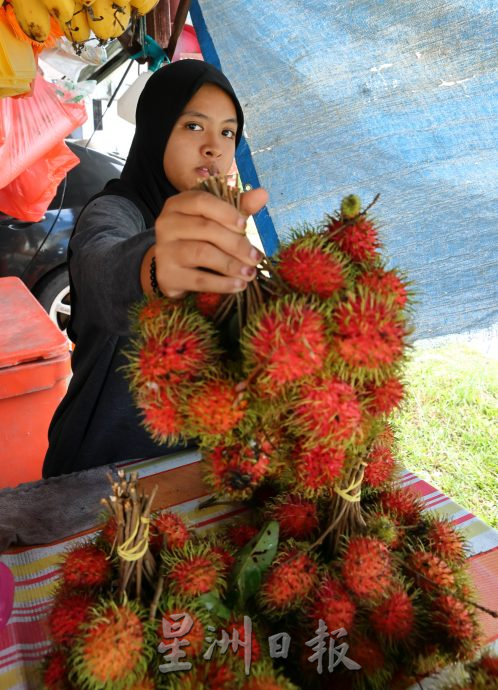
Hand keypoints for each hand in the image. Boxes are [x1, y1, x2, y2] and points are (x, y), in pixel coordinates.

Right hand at [150, 187, 267, 297]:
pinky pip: (199, 279)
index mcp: (178, 205)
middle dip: (236, 244)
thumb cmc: (200, 240)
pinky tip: (238, 286)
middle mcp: (166, 224)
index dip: (226, 212)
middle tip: (256, 257)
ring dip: (231, 264)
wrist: (172, 271)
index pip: (201, 201)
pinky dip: (222, 283)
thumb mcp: (218, 221)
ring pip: (202, 253)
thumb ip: (239, 207)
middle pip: (205, 229)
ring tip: (250, 273)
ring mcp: (164, 250)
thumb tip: (263, 194)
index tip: (245, 226)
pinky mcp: (167, 275)